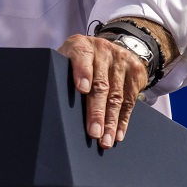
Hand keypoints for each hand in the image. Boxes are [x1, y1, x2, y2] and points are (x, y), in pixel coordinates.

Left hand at [57, 33, 148, 147]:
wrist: (113, 47)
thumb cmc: (81, 60)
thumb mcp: (68, 57)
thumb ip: (62, 73)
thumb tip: (51, 100)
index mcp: (82, 46)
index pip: (82, 57)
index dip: (82, 73)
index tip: (81, 89)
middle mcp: (103, 51)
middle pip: (100, 84)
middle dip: (96, 111)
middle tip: (93, 132)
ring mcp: (122, 61)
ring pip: (117, 96)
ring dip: (111, 122)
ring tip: (105, 140)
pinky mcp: (136, 72)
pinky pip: (130, 101)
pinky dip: (123, 120)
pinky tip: (118, 134)